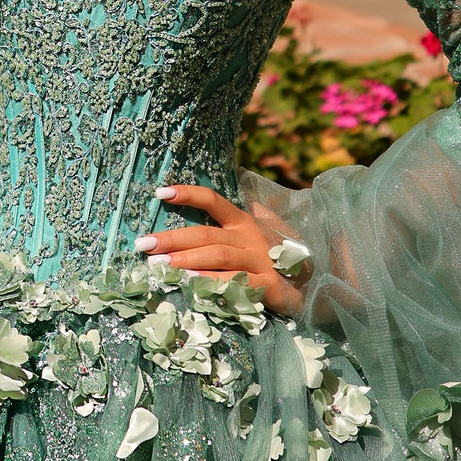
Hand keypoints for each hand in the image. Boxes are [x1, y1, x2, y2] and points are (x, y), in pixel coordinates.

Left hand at [137, 184, 302, 320]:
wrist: (318, 283)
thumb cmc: (280, 256)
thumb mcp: (264, 227)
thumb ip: (246, 208)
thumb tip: (233, 175)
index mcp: (244, 222)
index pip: (213, 200)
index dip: (188, 193)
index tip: (160, 192)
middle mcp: (250, 238)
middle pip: (206, 234)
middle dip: (172, 238)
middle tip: (143, 244)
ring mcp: (259, 261)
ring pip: (217, 257)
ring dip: (185, 260)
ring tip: (158, 265)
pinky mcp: (266, 286)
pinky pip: (234, 283)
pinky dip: (211, 283)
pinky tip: (190, 285)